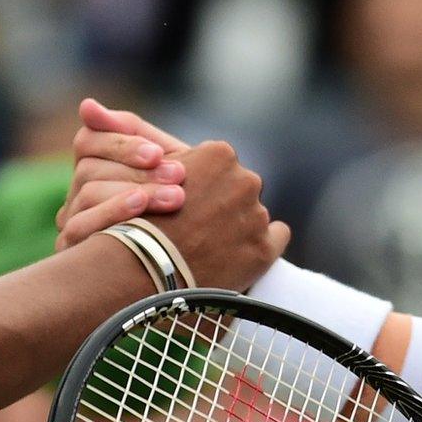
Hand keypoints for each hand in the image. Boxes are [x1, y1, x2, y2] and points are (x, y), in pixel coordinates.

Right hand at [60, 99, 192, 250]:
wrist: (201, 251)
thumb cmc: (183, 199)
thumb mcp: (163, 160)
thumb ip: (129, 130)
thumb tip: (86, 105)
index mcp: (94, 167)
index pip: (87, 140)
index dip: (121, 144)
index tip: (157, 153)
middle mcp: (76, 194)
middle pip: (89, 169)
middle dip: (137, 171)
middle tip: (179, 176)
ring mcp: (71, 222)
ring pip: (88, 195)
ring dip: (133, 193)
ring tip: (175, 198)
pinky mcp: (72, 251)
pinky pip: (80, 228)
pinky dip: (112, 216)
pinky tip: (144, 217)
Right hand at [140, 140, 288, 291]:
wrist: (144, 267)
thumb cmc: (144, 219)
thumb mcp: (157, 172)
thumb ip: (186, 161)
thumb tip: (198, 161)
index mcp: (220, 154)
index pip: (222, 163)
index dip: (205, 183)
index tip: (189, 199)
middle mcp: (245, 180)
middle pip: (241, 186)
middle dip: (225, 201)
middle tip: (199, 225)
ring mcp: (256, 215)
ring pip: (254, 213)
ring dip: (239, 224)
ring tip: (209, 245)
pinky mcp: (263, 249)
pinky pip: (277, 236)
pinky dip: (264, 241)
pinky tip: (243, 251)